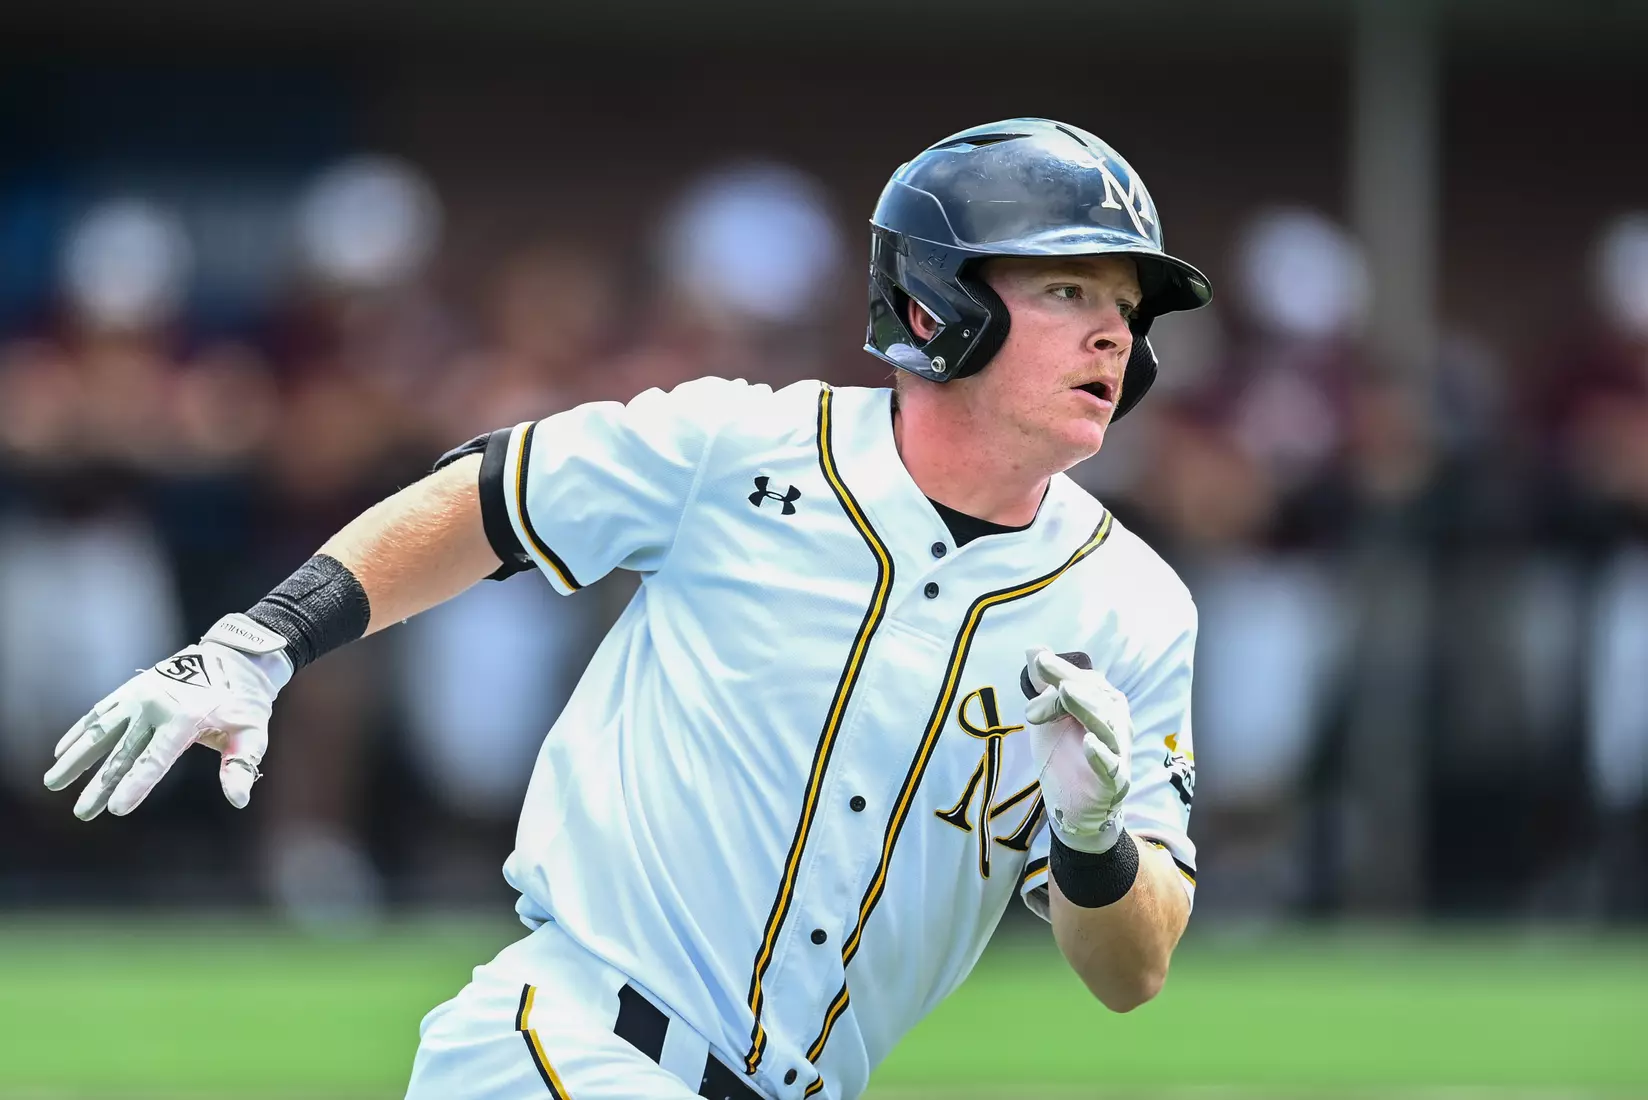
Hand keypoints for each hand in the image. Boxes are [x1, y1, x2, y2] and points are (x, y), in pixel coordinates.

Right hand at [44, 614, 292, 819]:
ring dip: (75, 758)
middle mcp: (156, 706)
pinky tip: (61, 750)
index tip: (116, 808)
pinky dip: (79, 730)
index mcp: (185, 719)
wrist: (236, 657)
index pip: (155, 759)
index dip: (136, 785)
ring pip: (100, 731)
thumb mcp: (252, 732)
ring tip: (53, 782)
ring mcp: (139, 695)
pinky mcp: (132, 688)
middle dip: (100, 785)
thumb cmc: (245, 702)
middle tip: (82, 813)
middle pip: (123, 753)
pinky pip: (99, 711)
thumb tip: (238, 799)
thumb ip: (242, 765)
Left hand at [1022, 647, 1132, 852]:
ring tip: (1067, 692)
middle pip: (1097, 699)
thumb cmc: (1065, 753)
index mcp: (1103, 703)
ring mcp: (1118, 752)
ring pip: (1106, 726)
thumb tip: (1033, 647)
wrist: (1073, 805)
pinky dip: (1102, 755)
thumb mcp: (1050, 717)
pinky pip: (1111, 766)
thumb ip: (1045, 685)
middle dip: (1072, 687)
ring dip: (1088, 709)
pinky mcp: (1116, 781)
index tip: (1038, 662)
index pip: (1084, 682)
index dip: (1061, 672)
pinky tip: (1089, 744)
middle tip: (1049, 676)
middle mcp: (1116, 723)